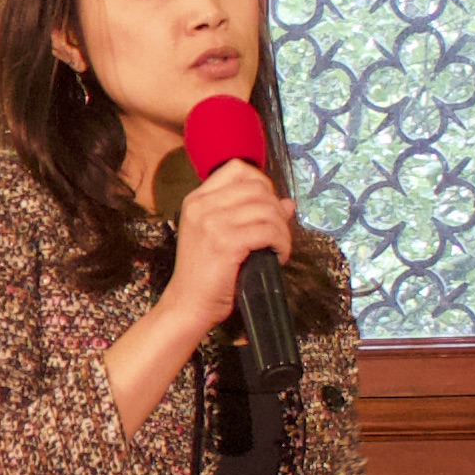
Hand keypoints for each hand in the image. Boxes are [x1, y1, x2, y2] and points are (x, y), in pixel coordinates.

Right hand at [161, 156, 297, 340]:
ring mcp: (212, 224)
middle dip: (276, 209)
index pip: (237, 169)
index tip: (267, 205)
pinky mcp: (226, 243)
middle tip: (278, 232)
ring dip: (283, 230)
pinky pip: (268, 231)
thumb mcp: (219, 235)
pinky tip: (279, 256)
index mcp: (197, 200)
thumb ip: (248, 214)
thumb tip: (287, 203)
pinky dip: (282, 243)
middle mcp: (202, 206)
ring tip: (279, 247)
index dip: (261, 183)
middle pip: (257, 188)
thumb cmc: (204, 273)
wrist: (187, 305)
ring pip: (267, 210)